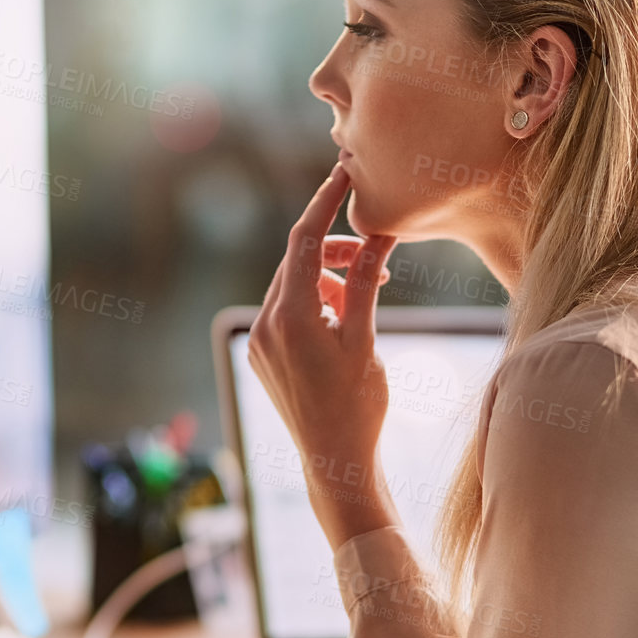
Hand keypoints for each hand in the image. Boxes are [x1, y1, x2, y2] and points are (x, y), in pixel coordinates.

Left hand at [249, 163, 399, 547]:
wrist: (335, 462)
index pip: (304, 240)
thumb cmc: (358, 405)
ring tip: (362, 300)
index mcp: (291, 316)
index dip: (325, 202)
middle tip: (377, 255)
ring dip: (327, 280)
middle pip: (297, 261)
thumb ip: (367, 282)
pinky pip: (284, 311)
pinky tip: (341, 322)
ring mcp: (259, 341)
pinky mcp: (261, 356)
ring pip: (291, 286)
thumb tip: (378, 234)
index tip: (344, 175)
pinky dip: (313, 304)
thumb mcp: (366, 338)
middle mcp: (265, 324)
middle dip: (335, 251)